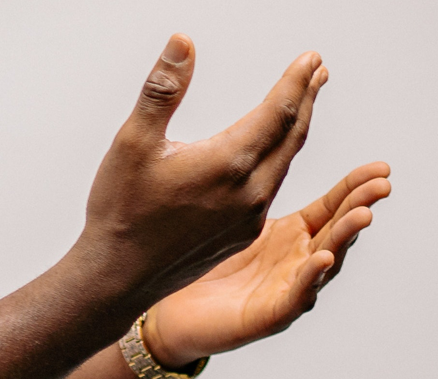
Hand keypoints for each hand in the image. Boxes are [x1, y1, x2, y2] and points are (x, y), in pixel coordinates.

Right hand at [72, 34, 328, 314]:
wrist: (119, 276)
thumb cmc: (122, 210)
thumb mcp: (134, 142)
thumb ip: (163, 89)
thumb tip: (183, 42)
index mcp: (228, 163)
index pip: (278, 111)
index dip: (297, 81)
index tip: (311, 58)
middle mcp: (250, 192)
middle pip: (291, 135)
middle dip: (306, 99)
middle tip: (317, 71)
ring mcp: (250, 216)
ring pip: (285, 163)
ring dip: (296, 129)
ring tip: (302, 103)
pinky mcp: (244, 233)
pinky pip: (273, 188)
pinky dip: (281, 160)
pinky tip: (274, 152)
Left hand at [142, 162, 391, 366]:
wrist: (173, 314)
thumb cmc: (202, 265)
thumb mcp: (228, 213)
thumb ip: (245, 178)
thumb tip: (249, 129)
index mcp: (292, 235)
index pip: (331, 207)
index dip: (355, 188)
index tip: (380, 167)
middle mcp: (298, 262)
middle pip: (337, 231)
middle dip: (361, 206)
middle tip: (382, 184)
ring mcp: (288, 290)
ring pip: (326, 263)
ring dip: (345, 238)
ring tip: (362, 215)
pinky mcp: (268, 316)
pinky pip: (295, 296)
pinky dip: (311, 278)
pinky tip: (322, 257)